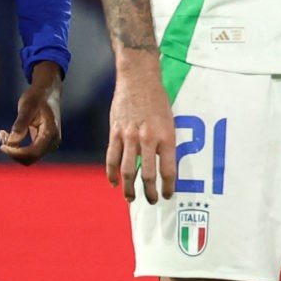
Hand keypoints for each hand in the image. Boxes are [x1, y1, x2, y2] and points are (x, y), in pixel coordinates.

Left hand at [0, 65, 61, 163]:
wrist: (47, 91)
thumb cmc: (38, 96)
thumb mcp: (27, 106)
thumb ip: (20, 124)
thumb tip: (12, 142)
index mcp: (51, 133)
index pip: (32, 153)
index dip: (16, 153)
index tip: (2, 146)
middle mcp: (52, 141)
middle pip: (30, 158)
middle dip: (13, 152)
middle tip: (2, 136)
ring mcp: (48, 143)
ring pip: (28, 157)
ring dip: (14, 150)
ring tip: (3, 133)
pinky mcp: (42, 142)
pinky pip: (28, 151)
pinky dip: (16, 147)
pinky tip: (8, 134)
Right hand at [106, 59, 175, 203]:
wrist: (138, 79)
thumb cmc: (157, 99)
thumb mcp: (170, 120)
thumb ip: (165, 142)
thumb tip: (162, 163)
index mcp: (166, 136)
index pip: (168, 170)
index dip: (168, 186)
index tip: (168, 195)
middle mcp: (148, 139)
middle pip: (147, 174)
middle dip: (150, 192)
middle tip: (152, 200)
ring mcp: (129, 136)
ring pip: (126, 170)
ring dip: (129, 188)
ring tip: (131, 198)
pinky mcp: (115, 132)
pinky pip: (111, 157)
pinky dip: (111, 173)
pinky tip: (114, 183)